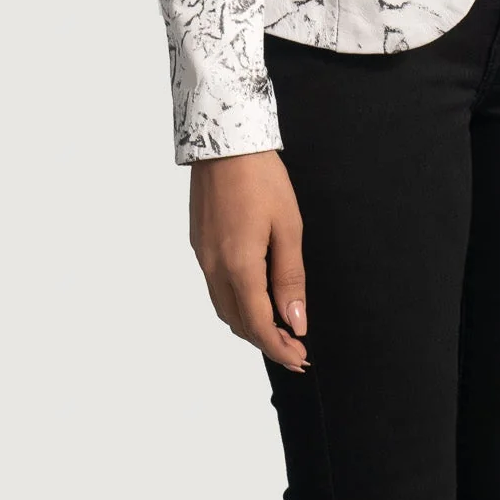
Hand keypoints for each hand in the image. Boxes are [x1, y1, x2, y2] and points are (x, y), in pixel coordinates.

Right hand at [189, 150, 309, 370]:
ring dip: (249, 324)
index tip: (300, 358)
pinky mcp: (199, 244)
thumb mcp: (288, 227)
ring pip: (223, 307)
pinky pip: (215, 287)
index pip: (259, 324)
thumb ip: (290, 278)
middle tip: (294, 347)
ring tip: (278, 326)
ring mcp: (202, 256)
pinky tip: (254, 295)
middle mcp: (214, 267)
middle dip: (266, 341)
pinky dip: (235, 302)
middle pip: (238, 322)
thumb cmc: (261, 178)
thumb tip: (296, 320)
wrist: (224, 141)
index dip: (280, 348)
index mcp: (239, 266)